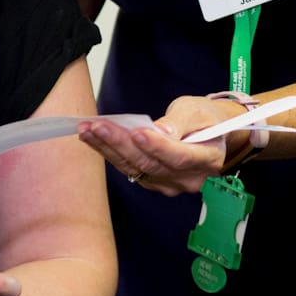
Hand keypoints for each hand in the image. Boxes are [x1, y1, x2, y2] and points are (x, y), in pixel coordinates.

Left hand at [78, 95, 238, 195]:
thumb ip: (180, 122)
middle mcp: (189, 179)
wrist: (208, 135)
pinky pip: (129, 169)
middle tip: (98, 126)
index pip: (180, 157)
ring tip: (87, 130)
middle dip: (121, 144)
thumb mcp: (197, 111)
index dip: (157, 146)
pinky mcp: (153, 182)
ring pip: (135, 168)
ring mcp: (170, 184)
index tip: (137, 132)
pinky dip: (109, 153)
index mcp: (208, 159)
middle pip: (151, 164)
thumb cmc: (204, 119)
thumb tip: (159, 131)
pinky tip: (93, 138)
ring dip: (108, 148)